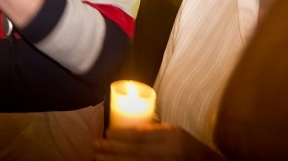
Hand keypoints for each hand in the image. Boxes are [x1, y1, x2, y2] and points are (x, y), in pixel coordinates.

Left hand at [95, 125, 223, 160]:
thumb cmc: (192, 149)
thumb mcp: (177, 133)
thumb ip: (156, 131)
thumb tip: (128, 130)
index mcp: (173, 136)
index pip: (141, 136)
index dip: (121, 135)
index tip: (106, 133)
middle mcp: (170, 152)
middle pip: (135, 152)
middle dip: (112, 149)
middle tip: (94, 145)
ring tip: (98, 158)